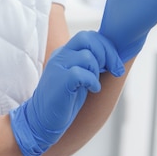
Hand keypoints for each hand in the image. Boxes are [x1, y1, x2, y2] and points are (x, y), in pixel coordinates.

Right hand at [9, 31, 122, 155]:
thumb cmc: (63, 100)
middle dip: (107, 53)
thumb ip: (89, 63)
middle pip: (88, 38)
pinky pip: (82, 73)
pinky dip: (92, 81)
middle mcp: (61, 55)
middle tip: (114, 70)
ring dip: (97, 71)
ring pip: (87, 56)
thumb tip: (113, 57)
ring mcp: (59, 66)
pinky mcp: (60, 80)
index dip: (107, 47)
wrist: (41, 119)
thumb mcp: (78, 76)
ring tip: (93, 84)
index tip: (115, 65)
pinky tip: (92, 90)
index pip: (89, 36)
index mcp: (65, 52)